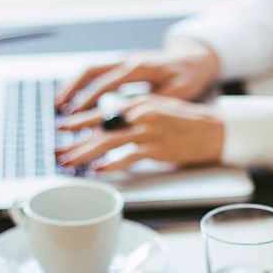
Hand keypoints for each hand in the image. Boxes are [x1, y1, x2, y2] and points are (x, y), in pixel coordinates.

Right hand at [55, 42, 220, 112]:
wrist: (195, 59)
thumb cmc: (189, 77)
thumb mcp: (179, 92)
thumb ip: (155, 103)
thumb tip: (135, 116)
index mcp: (140, 67)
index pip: (107, 83)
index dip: (89, 99)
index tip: (75, 113)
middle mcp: (128, 61)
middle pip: (92, 69)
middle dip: (72, 88)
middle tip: (58, 106)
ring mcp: (125, 61)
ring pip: (92, 70)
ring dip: (74, 86)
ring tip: (60, 104)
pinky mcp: (124, 67)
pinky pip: (99, 74)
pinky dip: (85, 86)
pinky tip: (75, 100)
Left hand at [55, 95, 223, 171]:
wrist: (214, 129)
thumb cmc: (187, 122)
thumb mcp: (157, 109)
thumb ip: (134, 116)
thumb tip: (112, 127)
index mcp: (138, 102)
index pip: (102, 111)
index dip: (79, 120)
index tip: (62, 127)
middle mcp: (139, 113)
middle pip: (99, 128)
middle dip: (75, 141)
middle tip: (57, 152)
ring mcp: (147, 131)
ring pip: (108, 142)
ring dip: (85, 154)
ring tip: (70, 163)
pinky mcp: (157, 148)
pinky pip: (128, 157)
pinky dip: (112, 165)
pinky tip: (99, 171)